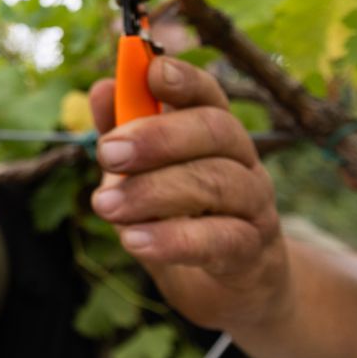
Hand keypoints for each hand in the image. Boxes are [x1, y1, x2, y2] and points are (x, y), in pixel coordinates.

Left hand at [89, 57, 290, 332]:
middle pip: (215, 130)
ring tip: (105, 205)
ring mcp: (254, 205)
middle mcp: (241, 160)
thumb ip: (121, 131)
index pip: (207, 93)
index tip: (151, 72)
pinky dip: (173, 239)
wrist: (222, 285)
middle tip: (107, 153)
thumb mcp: (139, 170)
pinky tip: (134, 241)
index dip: (184, 78)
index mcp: (213, 131)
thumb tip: (103, 89)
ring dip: (153, 192)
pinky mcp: (253, 252)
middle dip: (158, 137)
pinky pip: (221, 239)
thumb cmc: (176, 213)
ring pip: (217, 183)